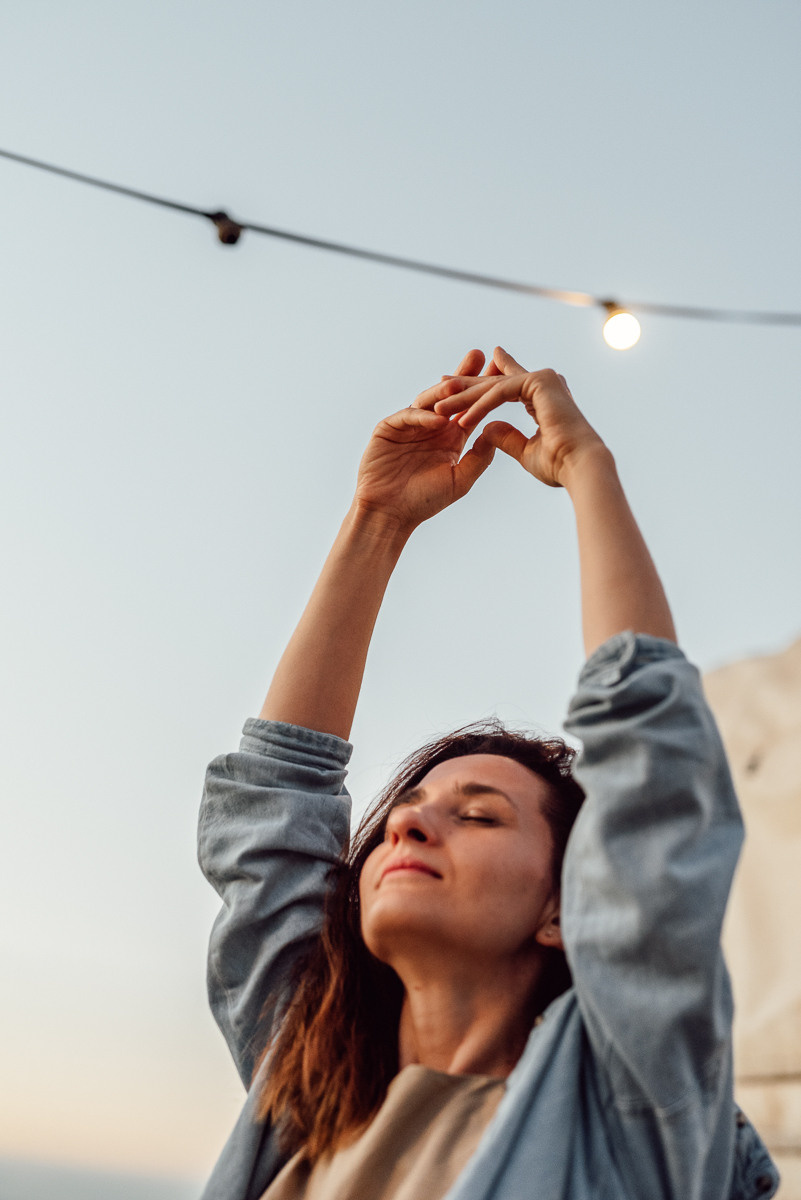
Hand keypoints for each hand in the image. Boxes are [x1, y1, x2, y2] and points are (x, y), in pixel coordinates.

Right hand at [353, 350, 496, 530]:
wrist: (390, 514)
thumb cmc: (424, 501)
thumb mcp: (459, 480)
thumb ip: (478, 458)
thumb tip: (498, 432)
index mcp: (450, 435)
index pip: (470, 406)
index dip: (484, 389)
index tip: (503, 373)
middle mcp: (431, 425)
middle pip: (449, 395)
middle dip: (465, 376)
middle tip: (481, 356)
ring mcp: (408, 425)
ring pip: (428, 401)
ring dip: (443, 392)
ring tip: (459, 382)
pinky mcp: (388, 429)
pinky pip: (407, 417)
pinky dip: (422, 416)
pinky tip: (437, 418)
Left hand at [425, 347, 606, 489]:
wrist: (581, 468)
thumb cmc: (559, 465)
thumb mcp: (525, 451)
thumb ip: (507, 438)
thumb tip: (487, 430)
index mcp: (541, 396)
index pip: (502, 389)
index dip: (476, 392)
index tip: (452, 393)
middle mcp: (543, 382)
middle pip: (494, 383)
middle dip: (464, 387)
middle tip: (438, 387)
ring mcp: (543, 378)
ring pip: (493, 386)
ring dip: (464, 397)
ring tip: (438, 407)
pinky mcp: (539, 382)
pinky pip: (500, 393)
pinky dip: (480, 406)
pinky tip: (461, 420)